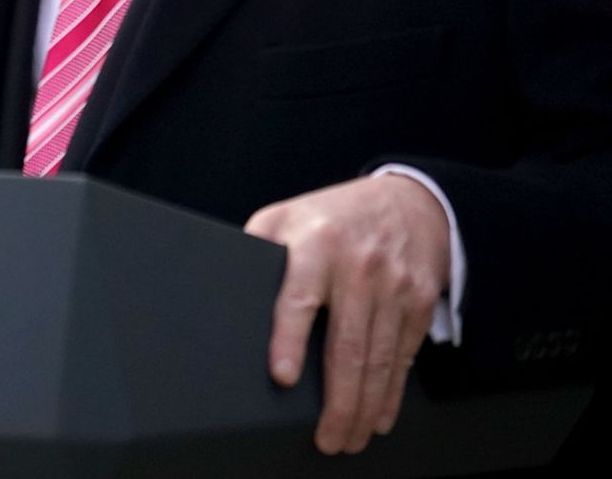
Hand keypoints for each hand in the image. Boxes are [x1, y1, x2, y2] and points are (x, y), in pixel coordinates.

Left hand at [245, 174, 450, 454]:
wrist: (408, 201)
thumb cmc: (331, 216)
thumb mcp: (286, 216)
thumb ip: (257, 247)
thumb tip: (221, 284)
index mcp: (314, 244)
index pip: (297, 297)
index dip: (288, 338)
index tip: (281, 375)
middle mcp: (358, 268)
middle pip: (347, 344)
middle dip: (338, 400)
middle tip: (326, 438)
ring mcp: (394, 287)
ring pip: (380, 358)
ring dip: (365, 406)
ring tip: (349, 437)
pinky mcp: (419, 302)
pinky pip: (405, 355)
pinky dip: (392, 391)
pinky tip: (379, 415)